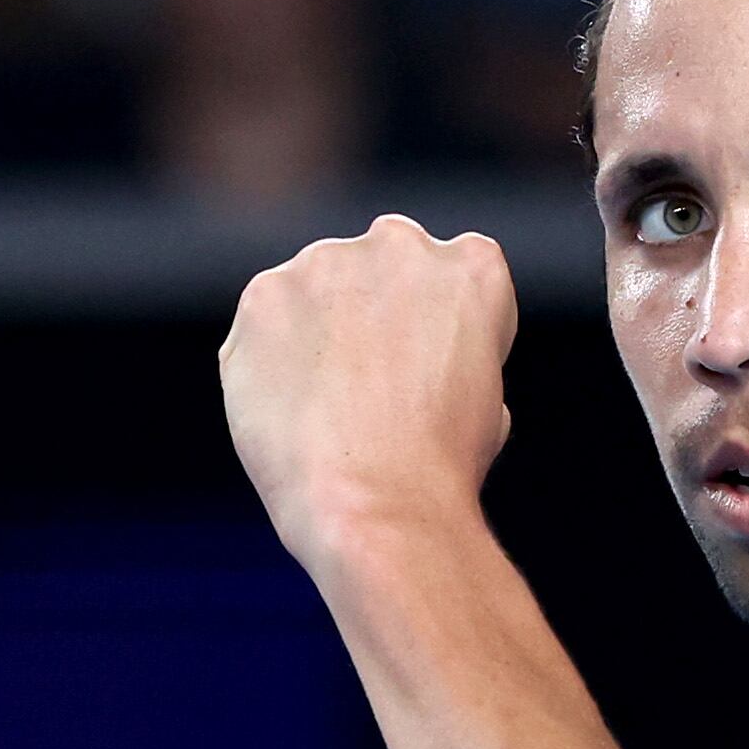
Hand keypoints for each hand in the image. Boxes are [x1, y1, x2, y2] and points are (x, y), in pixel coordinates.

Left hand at [220, 214, 516, 567]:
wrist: (375, 504)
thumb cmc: (440, 470)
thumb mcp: (485, 402)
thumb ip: (452, 352)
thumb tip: (416, 362)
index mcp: (473, 266)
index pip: (452, 272)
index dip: (436, 328)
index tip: (427, 373)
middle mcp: (400, 245)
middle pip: (379, 266)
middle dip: (372, 311)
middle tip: (370, 385)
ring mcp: (326, 263)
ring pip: (315, 290)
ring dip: (316, 332)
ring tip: (327, 408)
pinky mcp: (264, 295)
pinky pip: (263, 325)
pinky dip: (267, 361)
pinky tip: (290, 411)